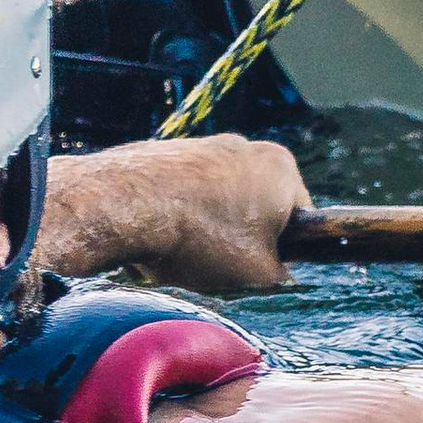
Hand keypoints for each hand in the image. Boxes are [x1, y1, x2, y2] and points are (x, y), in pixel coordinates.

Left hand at [42, 136, 309, 293]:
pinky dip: (175, 218)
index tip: (262, 274)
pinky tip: (158, 238)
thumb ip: (282, 276)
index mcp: (281, 168)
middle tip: (220, 269)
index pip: (300, 219)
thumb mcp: (259, 276)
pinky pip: (181, 196)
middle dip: (242, 241)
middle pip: (256, 209)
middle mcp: (245, 147)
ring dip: (207, 232)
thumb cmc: (201, 239)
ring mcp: (202, 146)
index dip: (285, 254)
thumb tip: (278, 275)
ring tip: (184, 255)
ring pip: (216, 204)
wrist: (123, 205)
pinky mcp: (165, 153)